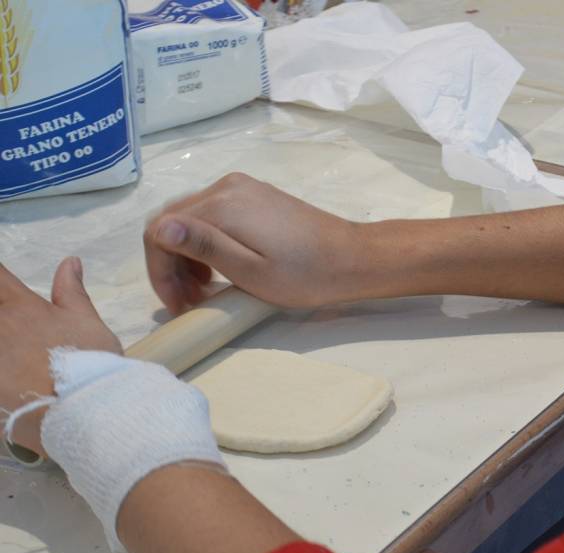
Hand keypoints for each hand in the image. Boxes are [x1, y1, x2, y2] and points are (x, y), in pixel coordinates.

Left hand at [0, 258, 121, 455]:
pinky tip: (8, 380)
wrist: (86, 412)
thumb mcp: (88, 324)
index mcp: (21, 307)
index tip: (4, 286)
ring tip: (13, 356)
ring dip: (3, 345)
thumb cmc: (91, 364)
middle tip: (16, 333)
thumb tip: (70, 261)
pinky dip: (0, 371)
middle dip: (2, 316)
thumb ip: (72, 292)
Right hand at [144, 173, 363, 314]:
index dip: (160, 271)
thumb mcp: (250, 271)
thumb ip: (204, 247)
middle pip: (172, 221)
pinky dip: (207, 241)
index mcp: (221, 206)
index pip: (160, 232)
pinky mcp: (256, 195)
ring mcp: (242, 187)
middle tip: (189, 301)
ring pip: (191, 217)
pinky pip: (214, 214)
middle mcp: (226, 187)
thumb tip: (161, 228)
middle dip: (171, 264)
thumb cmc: (305, 275)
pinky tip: (220, 268)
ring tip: (203, 291)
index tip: (179, 304)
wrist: (353, 258)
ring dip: (187, 254)